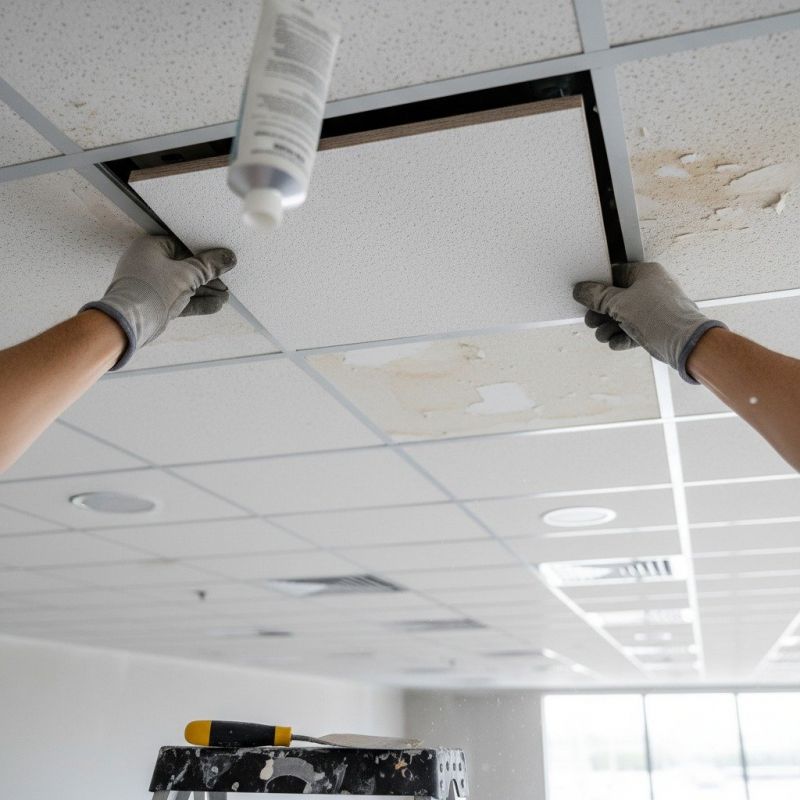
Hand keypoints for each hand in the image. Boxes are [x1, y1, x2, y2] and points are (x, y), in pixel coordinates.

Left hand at [82, 235, 236, 369]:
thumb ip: (210, 266)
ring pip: (184, 285)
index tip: (220, 260)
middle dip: (207, 277)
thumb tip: (227, 258)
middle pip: (185, 267)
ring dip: (205, 291)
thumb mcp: (188, 274)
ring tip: (225, 296)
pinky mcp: (155, 302)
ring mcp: (151, 284)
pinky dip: (196, 302)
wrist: (129, 322)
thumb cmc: (151, 290)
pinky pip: (179, 299)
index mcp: (151, 247)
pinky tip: (215, 305)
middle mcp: (148, 263)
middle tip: (226, 281)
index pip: (183, 246)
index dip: (204, 254)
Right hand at [573, 262, 726, 383]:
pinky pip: (633, 329)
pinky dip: (622, 336)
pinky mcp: (656, 327)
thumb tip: (582, 291)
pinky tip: (616, 342)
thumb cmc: (661, 316)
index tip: (586, 296)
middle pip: (617, 297)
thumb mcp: (619, 303)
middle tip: (592, 320)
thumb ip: (597, 296)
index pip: (615, 274)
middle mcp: (652, 288)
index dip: (598, 286)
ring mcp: (655, 309)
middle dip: (602, 312)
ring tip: (603, 335)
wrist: (684, 343)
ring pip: (624, 315)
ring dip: (609, 327)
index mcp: (646, 273)